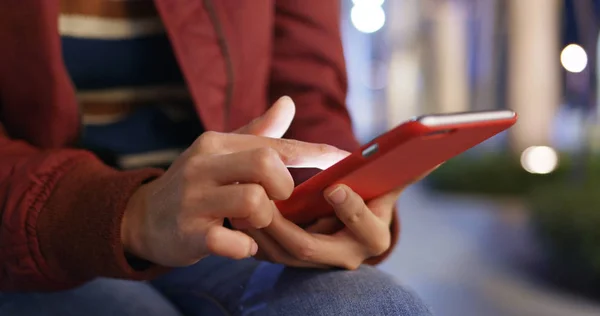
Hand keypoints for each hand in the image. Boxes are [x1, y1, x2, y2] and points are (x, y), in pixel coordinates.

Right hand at [121, 96, 348, 266]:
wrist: (143, 218)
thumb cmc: (196, 183)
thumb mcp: (221, 153)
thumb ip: (256, 132)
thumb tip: (288, 102)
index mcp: (217, 143)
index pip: (275, 144)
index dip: (315, 153)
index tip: (345, 160)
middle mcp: (203, 165)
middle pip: (265, 164)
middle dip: (284, 186)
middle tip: (278, 199)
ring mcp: (194, 199)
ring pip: (253, 202)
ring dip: (265, 218)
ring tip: (255, 222)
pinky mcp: (188, 233)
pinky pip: (232, 241)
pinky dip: (245, 246)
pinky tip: (242, 244)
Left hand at [239, 169, 436, 268]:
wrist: (345, 218)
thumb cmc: (368, 193)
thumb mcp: (383, 182)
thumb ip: (405, 169)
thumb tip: (435, 154)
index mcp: (372, 235)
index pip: (367, 231)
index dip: (352, 210)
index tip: (335, 187)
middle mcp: (344, 255)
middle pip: (311, 248)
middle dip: (285, 225)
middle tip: (266, 201)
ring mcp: (315, 260)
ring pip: (282, 252)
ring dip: (260, 227)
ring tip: (244, 201)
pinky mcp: (292, 258)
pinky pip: (267, 250)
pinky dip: (252, 232)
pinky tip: (237, 209)